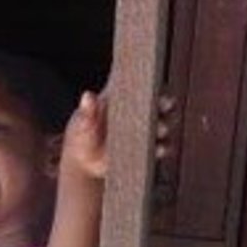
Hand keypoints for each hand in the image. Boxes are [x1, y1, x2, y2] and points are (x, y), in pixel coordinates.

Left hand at [60, 92, 177, 181]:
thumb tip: (87, 95)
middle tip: (165, 105)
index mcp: (124, 99)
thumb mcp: (82, 123)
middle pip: (159, 104)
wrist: (85, 164)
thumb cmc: (81, 136)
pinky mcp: (147, 150)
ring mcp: (145, 132)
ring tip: (160, 129)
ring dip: (164, 126)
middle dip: (165, 104)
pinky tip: (160, 149)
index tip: (155, 82)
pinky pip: (160, 148)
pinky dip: (162, 148)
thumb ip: (86, 112)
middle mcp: (139, 113)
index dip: (152, 83)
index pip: (142, 86)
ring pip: (163, 126)